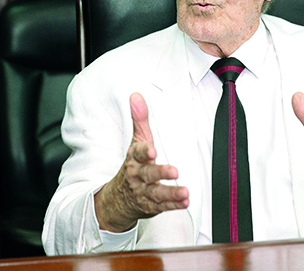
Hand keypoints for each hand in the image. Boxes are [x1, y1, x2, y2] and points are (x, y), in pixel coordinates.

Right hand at [94, 93, 189, 231]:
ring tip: (184, 192)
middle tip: (174, 171)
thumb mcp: (136, 141)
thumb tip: (136, 96)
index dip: (145, 152)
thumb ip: (139, 119)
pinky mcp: (152, 206)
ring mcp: (144, 192)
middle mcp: (138, 176)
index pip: (138, 153)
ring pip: (157, 193)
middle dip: (161, 173)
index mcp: (135, 159)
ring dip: (171, 193)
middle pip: (148, 174)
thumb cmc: (133, 165)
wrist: (118, 198)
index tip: (152, 151)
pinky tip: (185, 201)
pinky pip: (163, 206)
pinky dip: (174, 205)